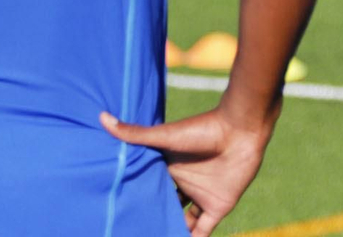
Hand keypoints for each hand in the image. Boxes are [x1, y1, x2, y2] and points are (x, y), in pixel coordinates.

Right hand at [100, 104, 273, 236]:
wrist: (240, 129)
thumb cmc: (202, 129)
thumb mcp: (164, 136)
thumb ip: (134, 133)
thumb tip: (101, 117)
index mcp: (168, 169)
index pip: (149, 190)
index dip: (136, 201)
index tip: (116, 213)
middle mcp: (183, 183)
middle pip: (163, 207)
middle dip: (151, 219)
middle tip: (130, 230)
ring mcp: (200, 196)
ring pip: (180, 222)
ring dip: (169, 231)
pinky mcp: (218, 206)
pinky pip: (202, 231)